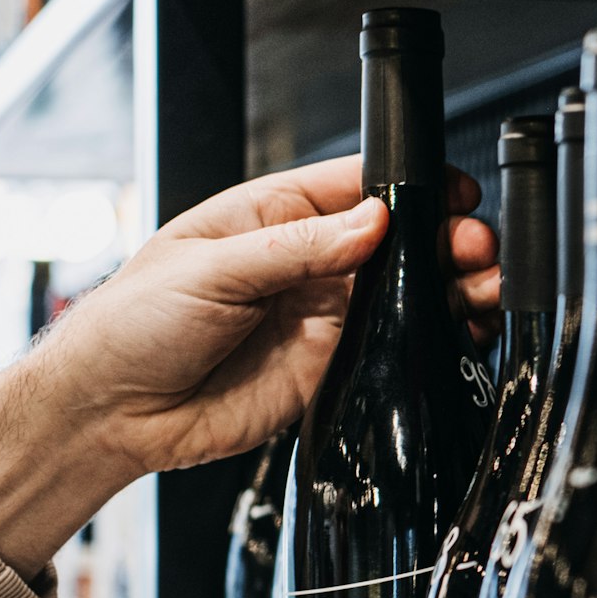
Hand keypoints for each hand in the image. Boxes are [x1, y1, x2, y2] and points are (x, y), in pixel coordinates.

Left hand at [51, 158, 498, 475]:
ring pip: (409, 294)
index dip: (411, 185)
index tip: (452, 193)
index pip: (357, 185)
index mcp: (273, 216)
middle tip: (474, 248)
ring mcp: (324, 316)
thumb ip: (296, 247)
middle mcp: (307, 263)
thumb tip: (371, 222)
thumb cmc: (132, 324)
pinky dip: (436, 343)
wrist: (111, 413)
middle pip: (398, 240)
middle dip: (446, 239)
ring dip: (453, 288)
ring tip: (485, 287)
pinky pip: (395, 350)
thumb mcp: (210, 269)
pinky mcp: (332, 368)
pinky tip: (464, 334)